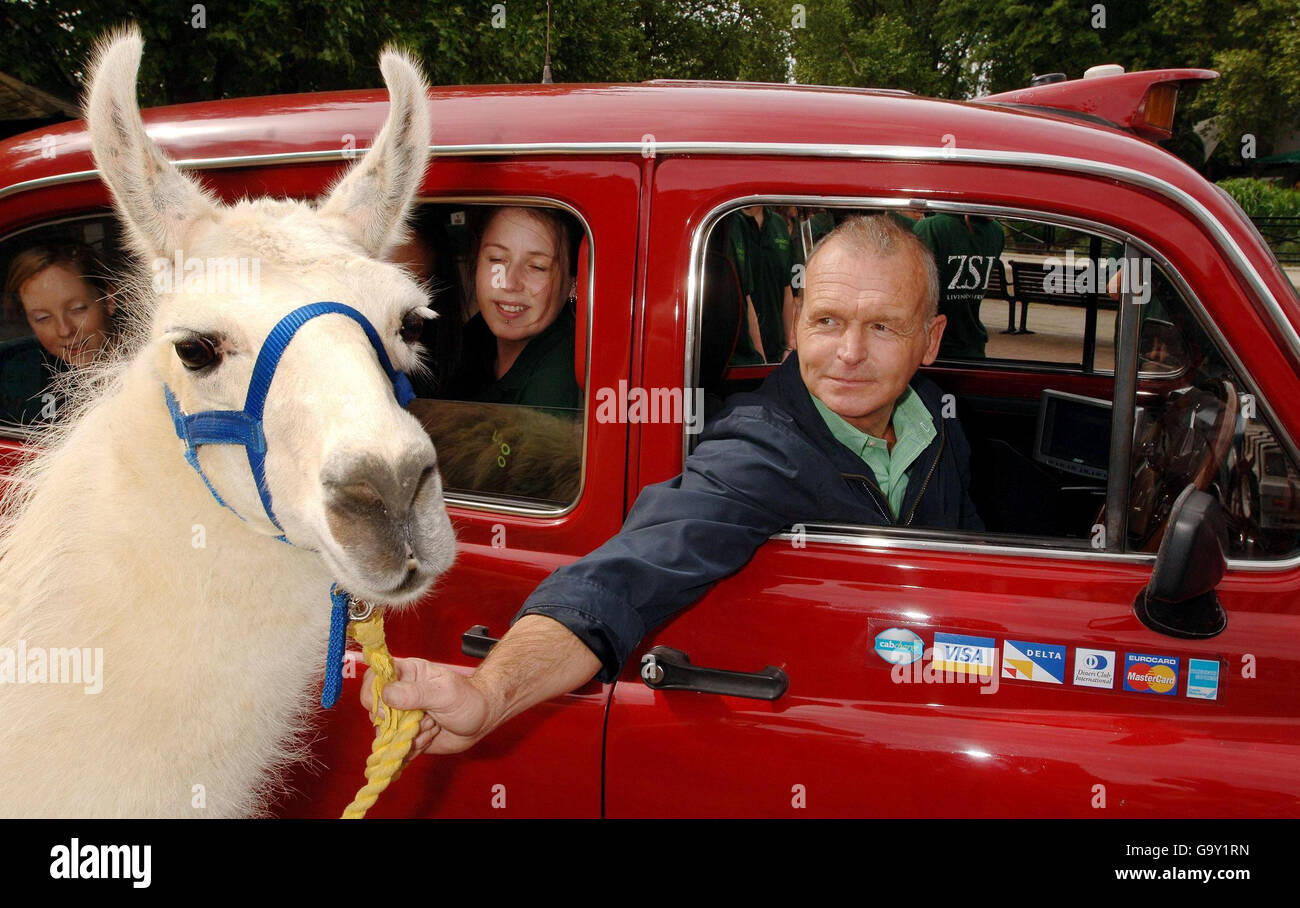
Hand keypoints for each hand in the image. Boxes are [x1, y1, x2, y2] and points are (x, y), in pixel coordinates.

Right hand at [360, 657, 494, 762]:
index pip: (373, 679)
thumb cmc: (468, 698)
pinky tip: (432, 736)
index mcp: (406, 674)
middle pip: (376, 711)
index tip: (386, 711)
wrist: (482, 720)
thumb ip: (414, 693)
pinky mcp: (407, 736)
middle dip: (398, 722)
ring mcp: (402, 717)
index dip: (373, 696)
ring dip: (409, 736)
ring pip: (387, 733)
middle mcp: (400, 695)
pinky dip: (414, 747)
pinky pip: (398, 748)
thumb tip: (385, 694)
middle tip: (425, 718)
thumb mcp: (444, 693)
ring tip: (433, 726)